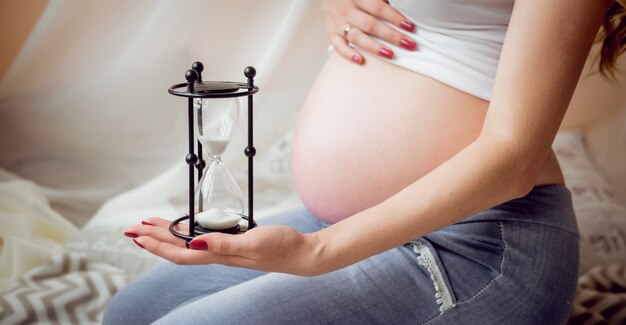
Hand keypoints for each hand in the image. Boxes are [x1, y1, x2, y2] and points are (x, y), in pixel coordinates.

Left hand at [123, 217, 322, 275]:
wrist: (301, 253)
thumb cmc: (281, 248)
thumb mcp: (253, 243)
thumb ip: (224, 244)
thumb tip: (194, 244)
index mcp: (219, 255)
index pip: (180, 252)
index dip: (157, 245)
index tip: (139, 235)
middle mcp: (218, 253)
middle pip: (178, 247)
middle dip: (154, 238)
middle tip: (132, 228)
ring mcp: (226, 248)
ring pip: (188, 242)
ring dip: (167, 234)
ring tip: (150, 226)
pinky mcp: (234, 241)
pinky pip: (204, 237)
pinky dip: (189, 230)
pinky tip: (187, 225)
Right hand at [321, 0, 416, 63]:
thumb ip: (381, 0)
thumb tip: (404, 7)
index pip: (379, 8)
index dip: (395, 18)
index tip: (410, 27)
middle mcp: (347, 9)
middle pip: (371, 25)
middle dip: (392, 35)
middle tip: (409, 44)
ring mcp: (338, 22)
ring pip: (357, 37)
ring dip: (374, 47)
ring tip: (390, 55)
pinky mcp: (331, 33)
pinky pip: (338, 46)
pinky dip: (348, 54)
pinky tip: (360, 61)